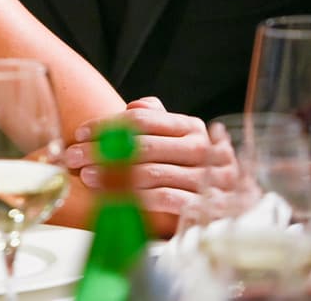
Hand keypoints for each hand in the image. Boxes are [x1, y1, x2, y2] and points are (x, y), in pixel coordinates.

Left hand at [65, 97, 226, 236]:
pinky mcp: (208, 207)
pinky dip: (136, 199)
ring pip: (152, 173)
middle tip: (73, 157)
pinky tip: (114, 200)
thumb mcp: (180, 138)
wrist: (237, 205)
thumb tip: (135, 104)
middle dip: (101, 150)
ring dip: (114, 176)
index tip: (80, 134)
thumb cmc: (196, 169)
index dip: (106, 125)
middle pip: (142, 144)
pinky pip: (166, 200)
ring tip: (87, 177)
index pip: (142, 119)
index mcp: (191, 126)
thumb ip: (158, 119)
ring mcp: (208, 178)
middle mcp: (203, 148)